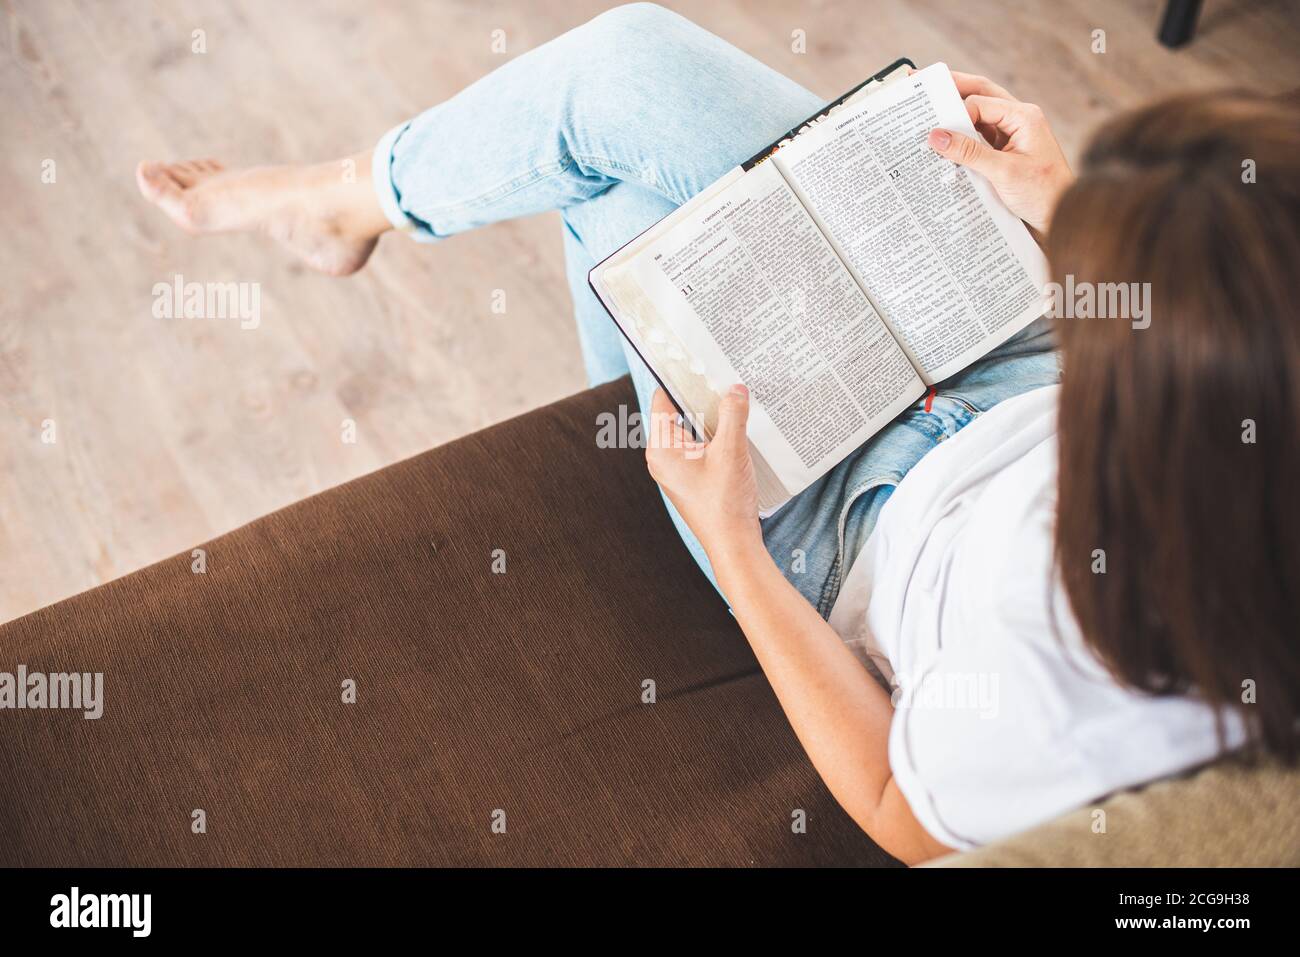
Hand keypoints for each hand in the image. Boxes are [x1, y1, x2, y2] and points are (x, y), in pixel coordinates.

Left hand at [644, 385, 763, 562]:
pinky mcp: (691, 478)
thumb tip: (735, 389)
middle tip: (725, 379)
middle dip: (702, 399)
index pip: (663, 401)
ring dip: (713, 420)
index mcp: (661, 448)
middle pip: (679, 414)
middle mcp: (662, 458)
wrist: (733, 543)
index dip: (680, 380)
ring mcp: (676, 470)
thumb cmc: (724, 502)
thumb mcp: (731, 450)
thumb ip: (732, 414)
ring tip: (735, 402)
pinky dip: (716, 437)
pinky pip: (701, 447)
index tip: (698, 363)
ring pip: (693, 431)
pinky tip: (737, 431)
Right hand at [926, 70, 1073, 236]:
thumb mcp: (1003, 172)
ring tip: (931, 107)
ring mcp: (1013, 133)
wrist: (1061, 216)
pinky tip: (946, 138)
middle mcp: (1019, 119)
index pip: (981, 103)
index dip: (957, 113)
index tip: (935, 130)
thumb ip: (969, 152)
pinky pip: (980, 135)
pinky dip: (962, 134)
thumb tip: (937, 137)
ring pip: (979, 113)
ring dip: (957, 111)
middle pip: (981, 94)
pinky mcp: (1006, 149)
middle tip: (925, 83)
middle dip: (954, 88)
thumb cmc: (1043, 193)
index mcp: (1024, 117)